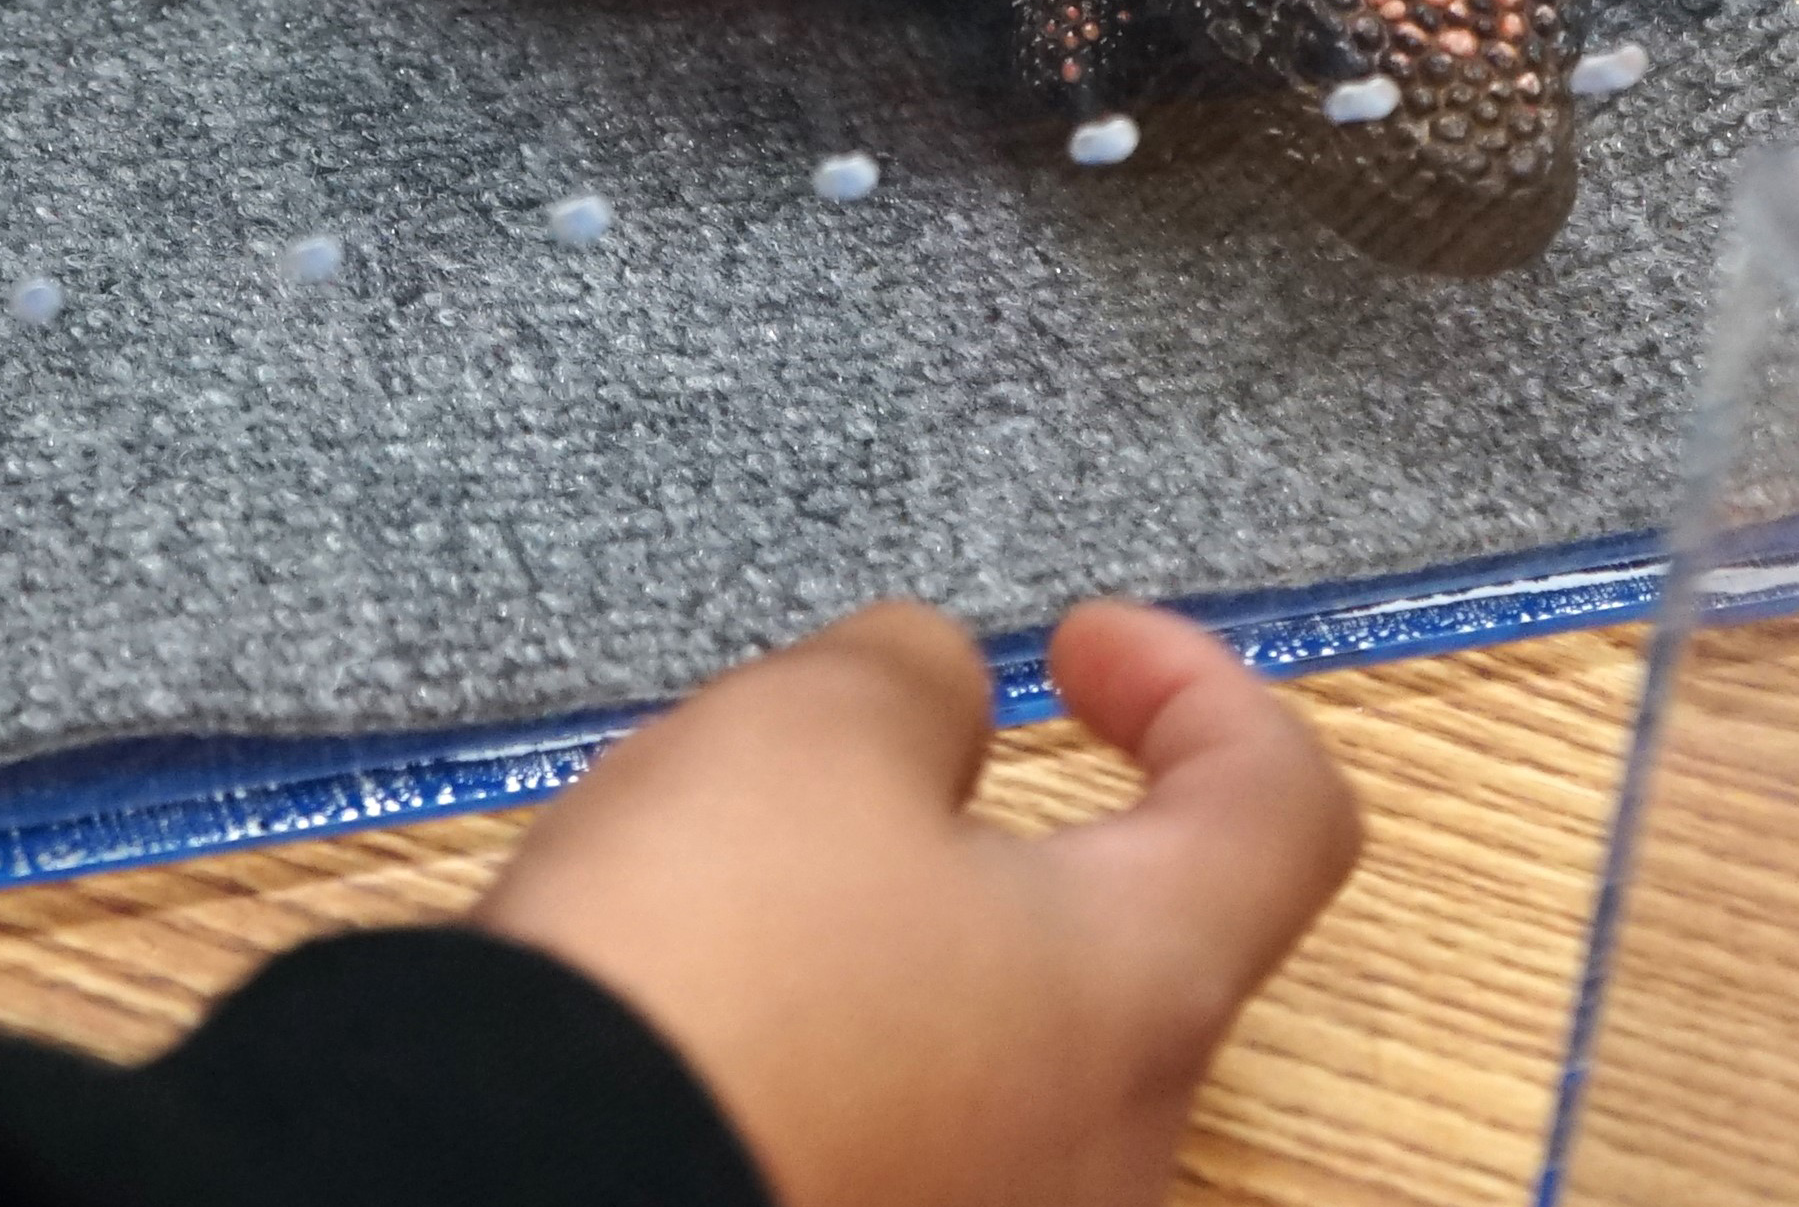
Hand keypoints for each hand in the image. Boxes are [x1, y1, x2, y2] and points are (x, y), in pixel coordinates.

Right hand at [479, 598, 1359, 1206]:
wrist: (516, 1189)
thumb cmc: (701, 977)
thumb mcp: (806, 730)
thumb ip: (909, 679)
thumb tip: (934, 696)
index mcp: (1141, 991)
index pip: (1283, 811)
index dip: (1200, 687)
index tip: (1078, 645)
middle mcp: (1104, 1152)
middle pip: (1117, 948)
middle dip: (988, 833)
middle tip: (830, 771)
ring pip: (986, 1055)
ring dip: (886, 951)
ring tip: (716, 894)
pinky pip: (887, 1142)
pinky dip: (819, 1059)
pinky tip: (687, 1023)